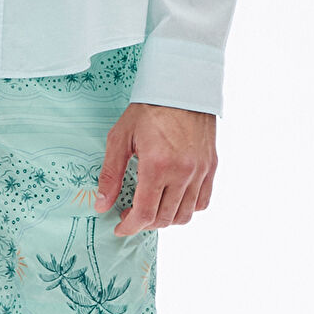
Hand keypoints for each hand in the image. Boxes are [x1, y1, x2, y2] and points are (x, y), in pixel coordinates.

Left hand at [95, 102, 217, 233]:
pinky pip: (202, 201)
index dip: (130, 227)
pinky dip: (188, 208)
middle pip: (164, 218)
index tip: (120, 227)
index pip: (145, 214)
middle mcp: (182, 172)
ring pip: (185, 215)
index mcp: (157, 166)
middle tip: (131, 215)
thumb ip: (110, 174)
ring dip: (166, 219)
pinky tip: (173, 199)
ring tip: (152, 208)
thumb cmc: (149, 109)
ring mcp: (200, 171)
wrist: (182, 87)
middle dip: (144, 224)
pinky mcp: (211, 166)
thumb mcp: (121, 137)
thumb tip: (102, 204)